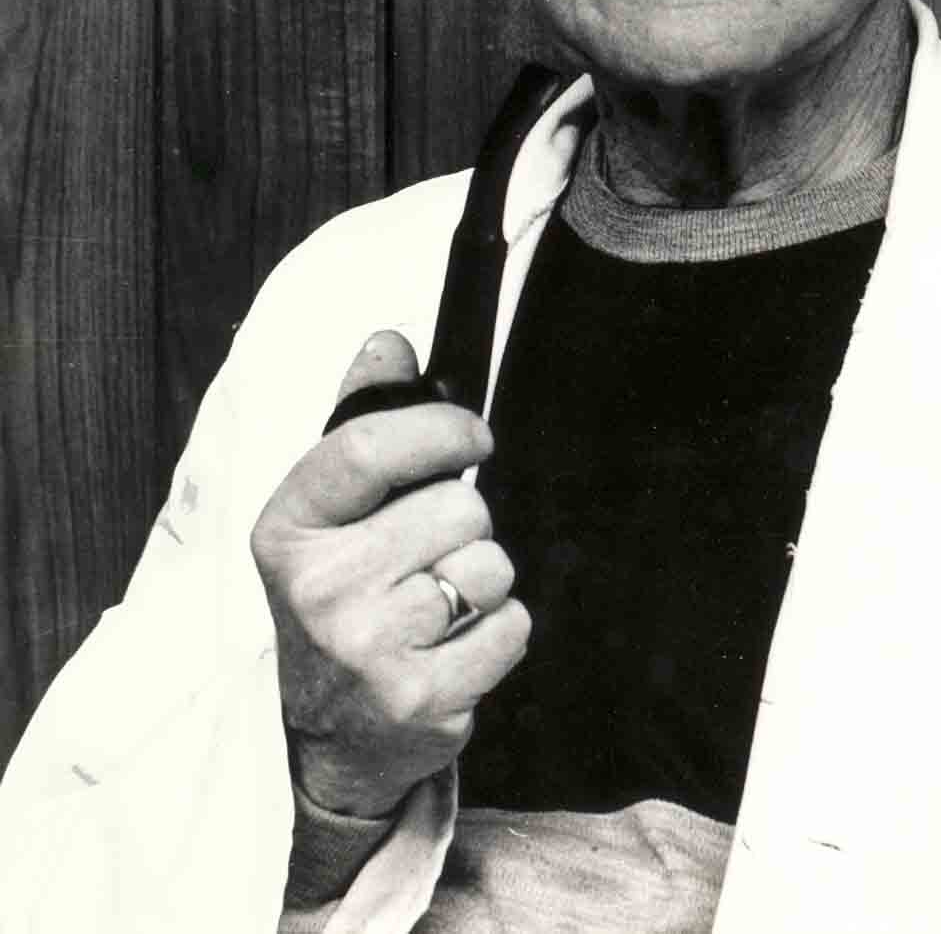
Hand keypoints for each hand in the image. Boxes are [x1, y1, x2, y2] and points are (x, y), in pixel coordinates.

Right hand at [251, 331, 530, 817]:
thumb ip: (364, 417)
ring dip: (484, 580)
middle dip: (464, 525)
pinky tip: (455, 648)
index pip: (369, 447)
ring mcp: (365, 649)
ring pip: (489, 567)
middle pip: (456, 509)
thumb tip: (389, 341)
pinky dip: (501, 633)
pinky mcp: (418, 699)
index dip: (440, 428)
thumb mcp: (330, 509)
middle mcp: (318, 589)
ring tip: (439, 606)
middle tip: (429, 557)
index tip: (474, 436)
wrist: (326, 738)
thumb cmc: (342, 598)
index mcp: (288, 528)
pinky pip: (512, 626)